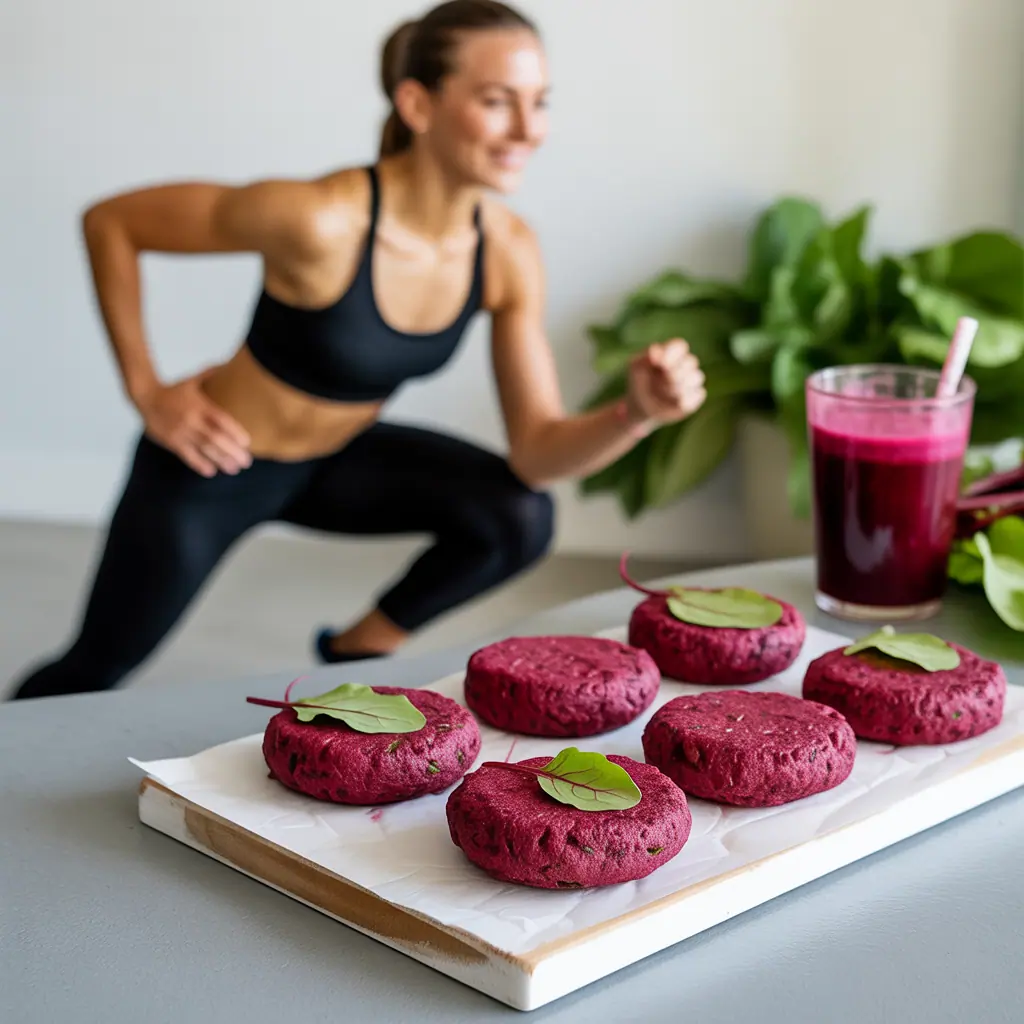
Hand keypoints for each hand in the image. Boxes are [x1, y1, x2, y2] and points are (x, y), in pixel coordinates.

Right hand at [134, 369, 251, 476]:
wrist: (144, 396)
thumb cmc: (173, 390)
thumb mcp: (192, 380)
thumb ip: (210, 374)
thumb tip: (229, 364)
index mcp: (200, 405)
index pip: (221, 420)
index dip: (235, 432)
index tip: (247, 442)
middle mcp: (192, 420)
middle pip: (215, 437)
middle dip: (232, 451)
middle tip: (247, 461)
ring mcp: (181, 432)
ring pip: (203, 448)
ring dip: (220, 460)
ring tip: (234, 469)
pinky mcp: (171, 441)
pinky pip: (187, 455)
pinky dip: (199, 464)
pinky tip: (211, 471)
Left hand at [625, 339, 705, 427]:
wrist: (641, 404)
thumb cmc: (639, 380)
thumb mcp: (636, 366)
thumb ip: (646, 356)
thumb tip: (656, 351)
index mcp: (672, 352)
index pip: (680, 346)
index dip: (672, 354)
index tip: (661, 364)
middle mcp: (685, 363)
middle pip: (691, 361)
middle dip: (674, 373)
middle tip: (661, 382)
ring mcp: (692, 379)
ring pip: (697, 377)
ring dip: (678, 387)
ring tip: (664, 393)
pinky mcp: (695, 396)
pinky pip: (698, 394)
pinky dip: (686, 398)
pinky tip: (673, 402)